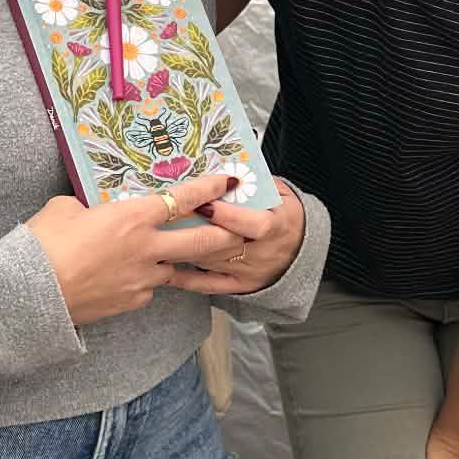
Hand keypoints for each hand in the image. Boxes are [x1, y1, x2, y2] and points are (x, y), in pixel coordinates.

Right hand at [27, 171, 240, 326]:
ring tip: (175, 257)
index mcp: (132, 217)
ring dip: (178, 262)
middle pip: (202, 242)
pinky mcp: (131, 302)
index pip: (182, 199)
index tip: (227, 182)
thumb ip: (88, 207)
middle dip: (226, 235)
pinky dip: (146, 281)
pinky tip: (129, 277)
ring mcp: (142, 279)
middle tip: (240, 230)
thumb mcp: (64, 209)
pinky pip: (148, 288)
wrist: (28, 294)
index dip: (209, 189)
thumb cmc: (42, 244)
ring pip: (174, 269)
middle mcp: (146, 249)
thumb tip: (89, 212)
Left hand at [167, 177, 306, 297]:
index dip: (228, 216)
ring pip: (211, 262)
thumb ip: (259, 182)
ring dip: (184, 251)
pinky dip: (186, 279)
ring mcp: (248, 272)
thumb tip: (230, 172)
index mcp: (276, 226)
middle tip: (168, 219)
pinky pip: (209, 284)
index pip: (254, 225)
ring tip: (157, 239)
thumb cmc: (286, 215)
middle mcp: (261, 252)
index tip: (204, 203)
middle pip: (224, 244)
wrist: (301, 250)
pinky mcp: (238, 286)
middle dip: (195, 231)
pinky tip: (165, 271)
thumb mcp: (282, 193)